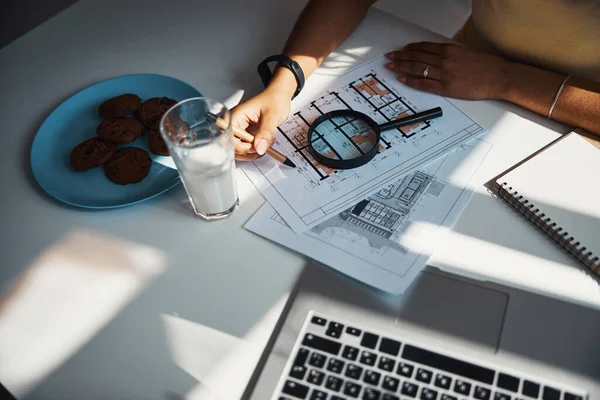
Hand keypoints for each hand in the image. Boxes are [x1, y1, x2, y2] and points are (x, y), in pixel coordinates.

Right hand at [230, 87, 290, 161]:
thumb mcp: (272, 116)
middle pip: (232, 147)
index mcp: (236, 116)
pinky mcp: (246, 135)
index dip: (240, 146)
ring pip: (239, 150)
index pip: (228, 137)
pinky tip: (265, 143)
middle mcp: (235, 124)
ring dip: (253, 152)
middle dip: (248, 151)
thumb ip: (265, 133)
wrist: (279, 97)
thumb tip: (259, 148)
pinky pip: (246, 148)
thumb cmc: (274, 100)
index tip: (254, 146)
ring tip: (265, 144)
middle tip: (262, 146)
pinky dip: (256, 150)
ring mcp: (240, 130)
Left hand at [385, 42, 510, 99]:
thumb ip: (450, 54)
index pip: (423, 47)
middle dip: (400, 56)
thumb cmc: (486, 66)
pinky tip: (402, 79)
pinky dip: (411, 81)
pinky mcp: (445, 87)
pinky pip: (423, 84)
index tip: (401, 49)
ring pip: (416, 69)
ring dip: (401, 67)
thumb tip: (436, 56)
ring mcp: (443, 74)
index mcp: (449, 50)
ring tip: (391, 66)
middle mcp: (444, 60)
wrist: (498, 77)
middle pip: (416, 57)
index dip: (410, 48)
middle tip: (390, 57)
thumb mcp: (466, 53)